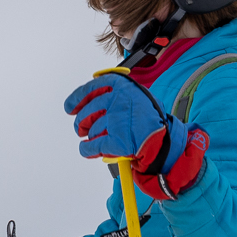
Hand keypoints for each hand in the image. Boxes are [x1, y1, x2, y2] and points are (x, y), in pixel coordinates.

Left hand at [64, 70, 186, 168]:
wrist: (166, 141)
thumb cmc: (150, 120)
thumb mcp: (137, 97)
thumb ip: (116, 96)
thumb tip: (90, 101)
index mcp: (122, 87)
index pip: (91, 88)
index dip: (77, 99)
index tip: (70, 107)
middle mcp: (118, 100)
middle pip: (87, 111)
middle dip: (81, 122)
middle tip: (82, 129)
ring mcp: (116, 120)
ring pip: (90, 129)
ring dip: (90, 136)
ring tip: (97, 139)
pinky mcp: (116, 140)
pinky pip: (91, 146)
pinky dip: (87, 150)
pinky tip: (89, 150)